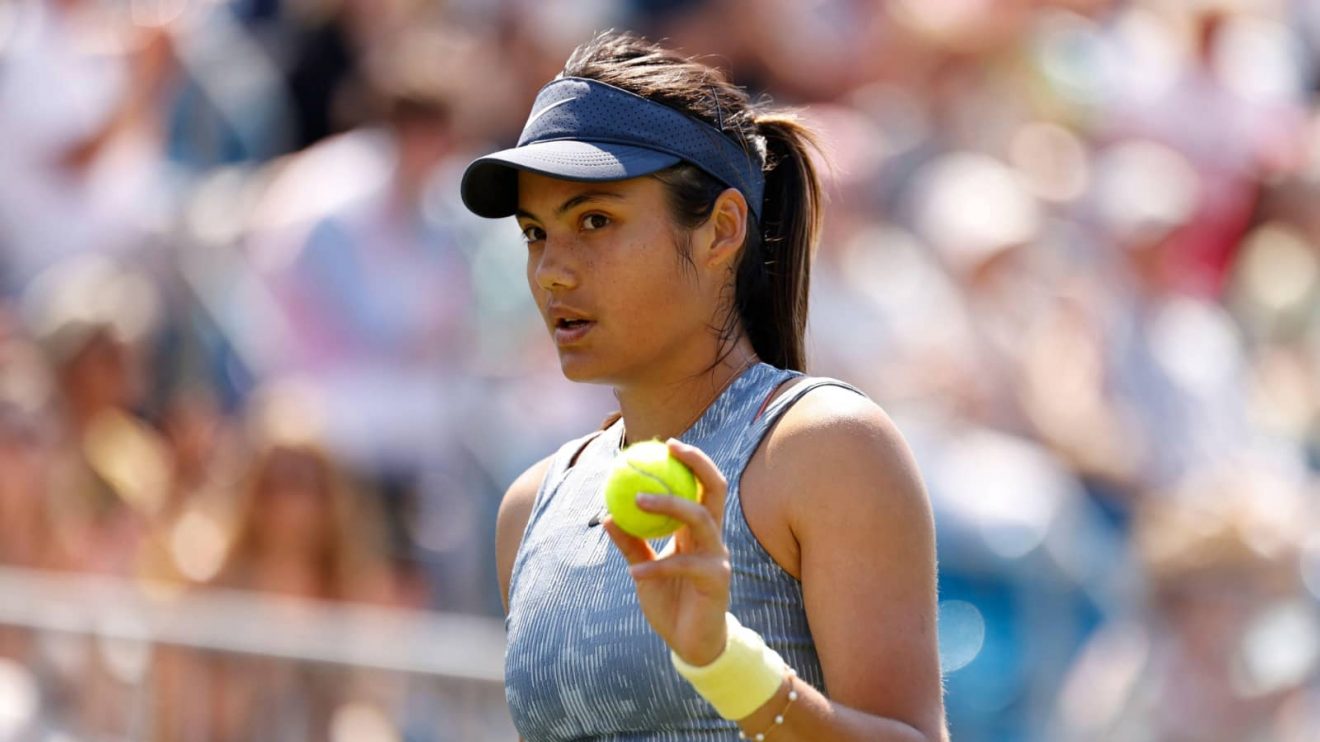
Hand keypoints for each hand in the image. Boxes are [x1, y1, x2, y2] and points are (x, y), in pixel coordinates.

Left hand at [603, 438, 730, 666]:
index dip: (691, 462)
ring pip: (700, 519)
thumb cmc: (670, 602)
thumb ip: (630, 543)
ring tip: (637, 500)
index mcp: (699, 531)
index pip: (702, 487)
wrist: (691, 645)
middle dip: (696, 464)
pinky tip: (633, 572)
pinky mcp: (716, 581)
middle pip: (714, 489)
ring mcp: (718, 558)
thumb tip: (606, 515)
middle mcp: (713, 538)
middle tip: (669, 449)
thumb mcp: (644, 568)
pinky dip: (655, 567)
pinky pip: (683, 565)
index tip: (667, 444)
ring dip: (669, 505)